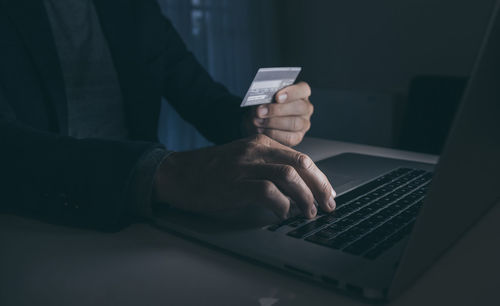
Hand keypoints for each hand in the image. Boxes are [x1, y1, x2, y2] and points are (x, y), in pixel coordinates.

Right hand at [153, 134, 335, 218]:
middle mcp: (256, 150)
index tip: (328, 194)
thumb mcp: (243, 160)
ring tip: (308, 213)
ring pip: (288, 176)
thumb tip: (296, 190)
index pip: (301, 158)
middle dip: (320, 187)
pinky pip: (267, 192)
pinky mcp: (234, 183)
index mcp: (261, 143)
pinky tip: (282, 214)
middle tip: (328, 205)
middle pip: (301, 164)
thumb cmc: (211, 171)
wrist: (178, 173)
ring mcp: (245, 165)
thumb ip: (267, 167)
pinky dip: (281, 205)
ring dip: (304, 197)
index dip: (319, 178)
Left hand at [244, 82, 313, 146]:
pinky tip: (262, 130)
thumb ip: (266, 97)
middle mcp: (305, 108)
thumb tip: (261, 102)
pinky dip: (273, 134)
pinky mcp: (298, 137)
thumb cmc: (264, 106)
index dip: (291, 93)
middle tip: (260, 111)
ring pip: (295, 123)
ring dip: (273, 123)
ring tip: (258, 121)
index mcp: (301, 93)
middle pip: (299, 107)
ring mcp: (304, 124)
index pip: (303, 89)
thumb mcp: (264, 98)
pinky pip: (289, 138)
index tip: (277, 97)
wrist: (258, 122)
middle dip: (277, 110)